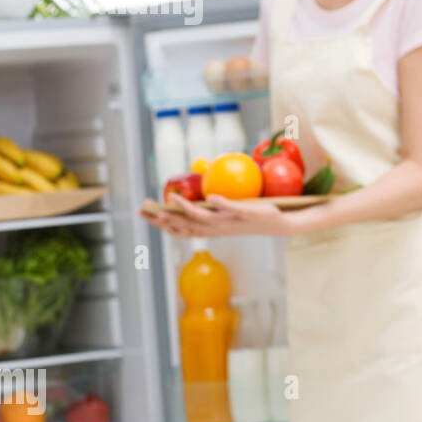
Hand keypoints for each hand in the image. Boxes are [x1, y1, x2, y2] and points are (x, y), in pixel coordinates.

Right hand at [139, 194, 290, 237]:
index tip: (143, 213)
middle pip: (186, 226)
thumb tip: (194, 192)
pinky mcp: (247, 214)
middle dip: (166, 219)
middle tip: (147, 209)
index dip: (161, 223)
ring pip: (206, 219)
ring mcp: (232, 222)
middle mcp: (218, 228)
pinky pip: (232, 209)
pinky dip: (221, 205)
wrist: (278, 223)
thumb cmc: (250, 217)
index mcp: (211, 229)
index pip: (181, 229)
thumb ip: (211, 206)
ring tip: (172, 200)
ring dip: (188, 211)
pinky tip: (210, 197)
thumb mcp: (227, 213)